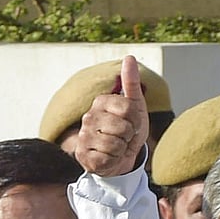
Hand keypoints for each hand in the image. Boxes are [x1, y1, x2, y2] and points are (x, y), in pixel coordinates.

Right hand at [74, 55, 149, 176]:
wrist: (123, 157)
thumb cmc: (129, 130)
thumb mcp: (135, 106)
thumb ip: (132, 83)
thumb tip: (129, 57)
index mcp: (101, 102)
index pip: (128, 108)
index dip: (136, 120)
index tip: (132, 124)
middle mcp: (89, 117)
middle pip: (122, 127)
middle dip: (129, 136)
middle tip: (125, 137)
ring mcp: (84, 137)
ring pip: (114, 143)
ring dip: (121, 149)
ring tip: (117, 147)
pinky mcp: (83, 155)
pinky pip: (107, 158)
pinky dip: (113, 160)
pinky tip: (109, 158)